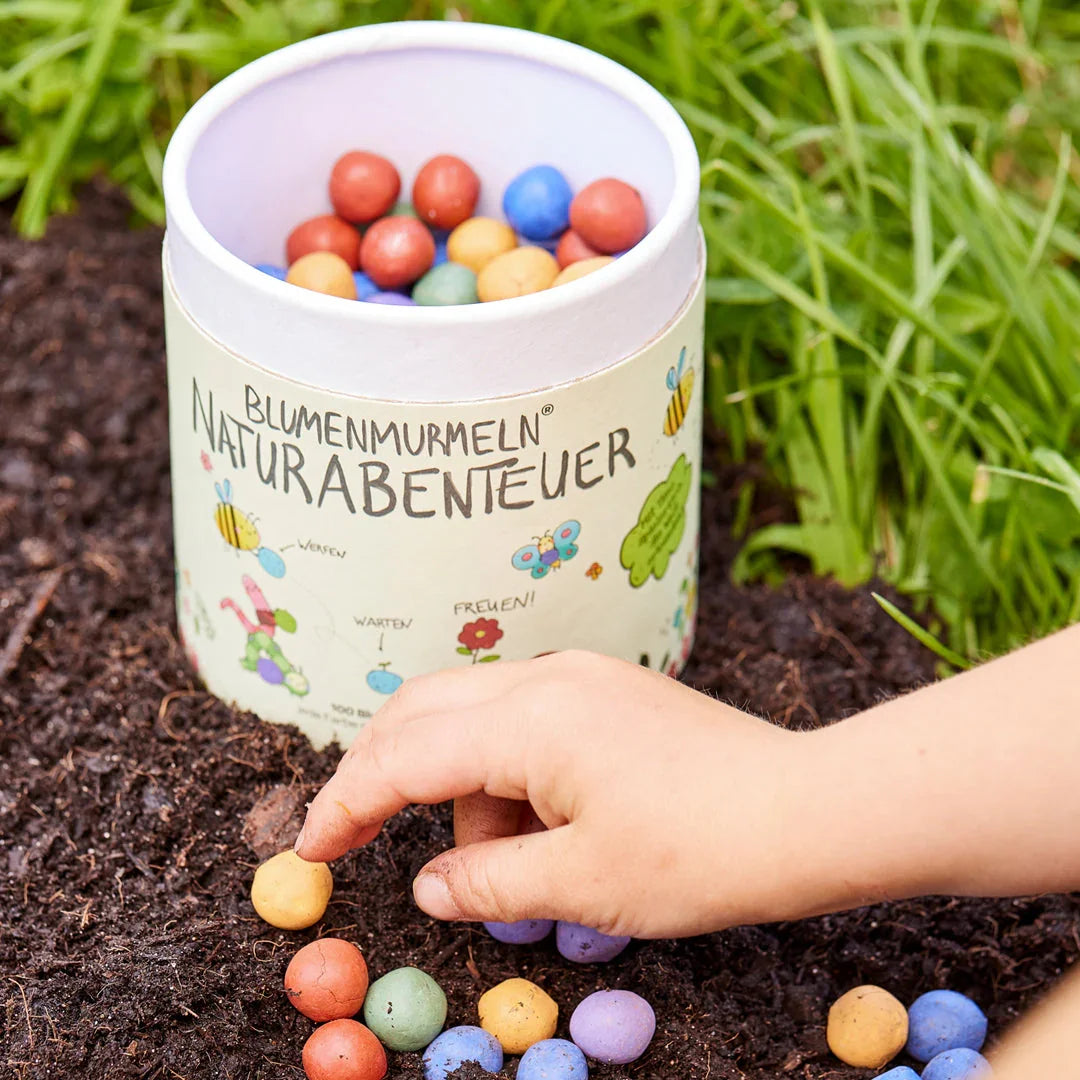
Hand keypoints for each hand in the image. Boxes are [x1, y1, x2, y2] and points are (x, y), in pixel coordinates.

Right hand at [294, 650, 807, 937]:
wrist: (811, 810)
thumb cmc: (703, 852)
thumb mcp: (583, 885)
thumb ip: (488, 882)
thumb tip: (430, 887)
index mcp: (528, 721)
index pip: (403, 755)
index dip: (345, 804)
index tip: (309, 850)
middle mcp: (545, 679)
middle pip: (422, 711)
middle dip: (381, 774)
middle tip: (359, 839)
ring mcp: (580, 678)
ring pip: (474, 719)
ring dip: (461, 789)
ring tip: (510, 867)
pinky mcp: (607, 691)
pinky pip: (524, 723)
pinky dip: (506, 776)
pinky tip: (545, 830)